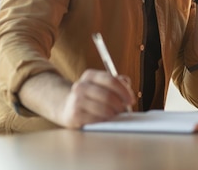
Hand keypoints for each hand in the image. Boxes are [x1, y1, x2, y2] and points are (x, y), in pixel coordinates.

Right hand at [18, 69, 134, 129]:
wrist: (66, 107)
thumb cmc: (90, 97)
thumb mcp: (101, 85)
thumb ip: (116, 82)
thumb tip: (127, 83)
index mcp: (90, 75)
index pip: (111, 80)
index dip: (124, 91)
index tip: (131, 99)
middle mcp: (81, 85)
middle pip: (108, 95)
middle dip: (120, 105)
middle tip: (124, 110)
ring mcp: (76, 100)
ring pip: (103, 109)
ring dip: (113, 114)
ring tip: (115, 116)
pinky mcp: (74, 114)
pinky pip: (95, 119)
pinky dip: (104, 121)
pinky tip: (105, 121)